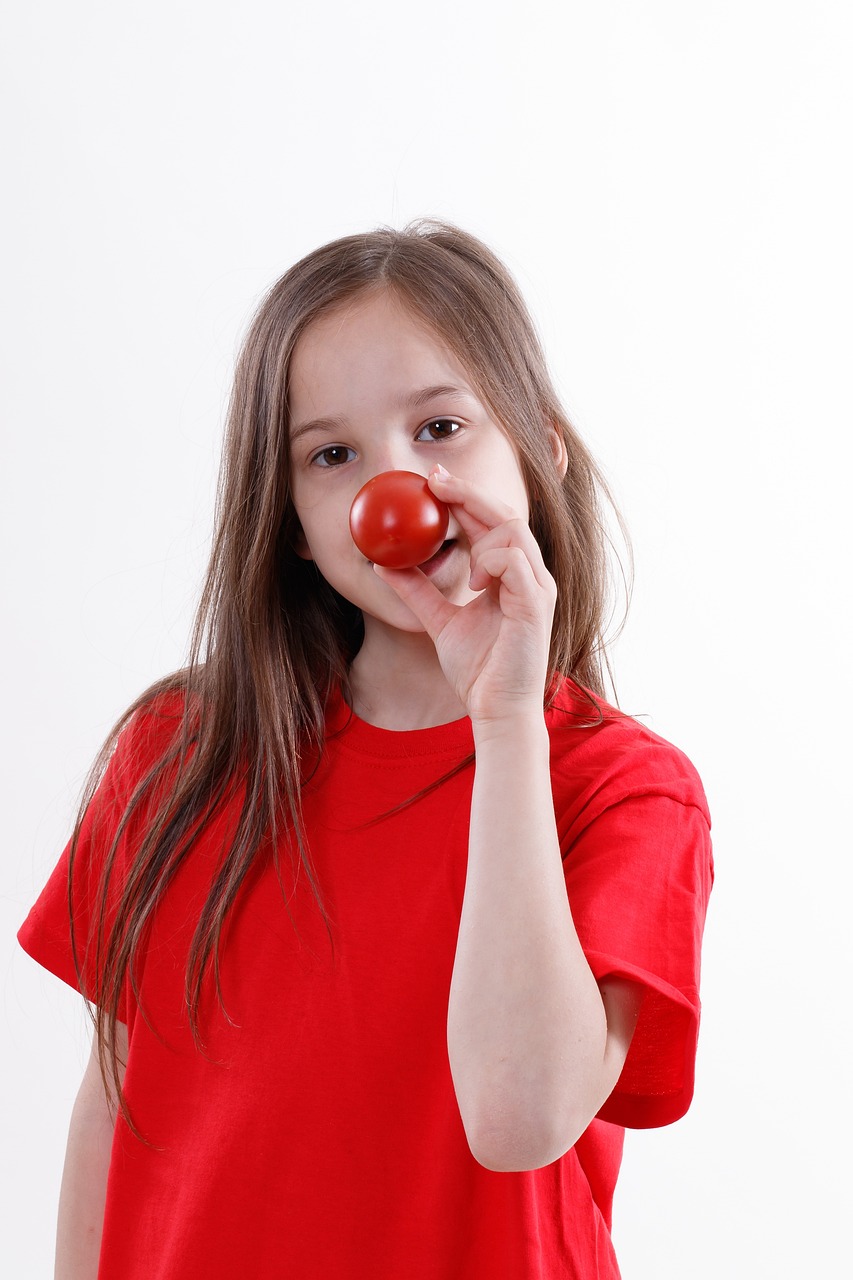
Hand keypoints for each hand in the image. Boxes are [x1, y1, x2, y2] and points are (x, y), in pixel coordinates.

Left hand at [372, 465, 556, 726]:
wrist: (496, 709)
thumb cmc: (478, 669)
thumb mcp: (438, 621)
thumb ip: (416, 591)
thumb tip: (383, 565)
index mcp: (510, 574)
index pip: (490, 522)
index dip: (463, 497)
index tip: (431, 480)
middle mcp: (529, 574)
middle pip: (504, 514)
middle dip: (467, 493)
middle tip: (433, 480)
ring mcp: (537, 588)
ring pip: (513, 530)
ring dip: (481, 535)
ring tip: (466, 570)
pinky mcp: (536, 605)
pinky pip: (516, 562)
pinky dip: (491, 561)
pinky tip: (476, 582)